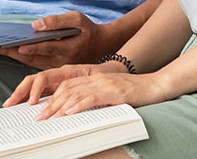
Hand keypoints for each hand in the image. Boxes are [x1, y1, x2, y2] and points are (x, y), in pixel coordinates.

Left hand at [0, 11, 124, 68]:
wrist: (101, 45)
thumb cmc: (87, 29)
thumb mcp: (76, 18)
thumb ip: (57, 21)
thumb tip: (36, 25)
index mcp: (69, 47)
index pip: (47, 47)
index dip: (32, 47)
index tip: (18, 46)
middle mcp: (61, 60)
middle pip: (34, 57)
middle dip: (14, 52)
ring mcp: (57, 66)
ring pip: (32, 62)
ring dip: (14, 56)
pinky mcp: (53, 67)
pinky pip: (34, 64)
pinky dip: (20, 58)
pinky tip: (8, 51)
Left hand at [33, 71, 170, 119]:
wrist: (156, 85)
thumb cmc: (135, 91)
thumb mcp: (111, 93)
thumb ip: (95, 98)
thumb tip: (77, 111)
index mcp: (93, 77)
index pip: (66, 85)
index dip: (52, 97)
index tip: (42, 110)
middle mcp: (96, 78)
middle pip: (66, 89)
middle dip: (51, 104)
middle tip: (39, 117)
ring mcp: (104, 83)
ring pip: (75, 93)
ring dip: (60, 107)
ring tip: (50, 118)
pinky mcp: (114, 91)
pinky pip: (92, 97)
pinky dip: (78, 105)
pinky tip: (69, 113)